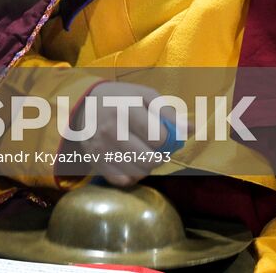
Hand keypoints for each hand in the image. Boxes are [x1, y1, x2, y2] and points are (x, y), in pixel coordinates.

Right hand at [68, 81, 185, 186]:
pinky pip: (123, 181)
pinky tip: (130, 162)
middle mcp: (112, 130)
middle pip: (150, 159)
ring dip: (146, 166)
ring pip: (138, 172)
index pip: (160, 138)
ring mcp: (102, 148)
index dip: (167, 140)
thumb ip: (168, 112)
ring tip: (142, 153)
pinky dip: (132, 175)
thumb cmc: (120, 98)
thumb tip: (191, 129)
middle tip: (153, 147)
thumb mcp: (144, 95)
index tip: (162, 134)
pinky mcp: (96, 162)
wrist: (83, 104)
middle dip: (159, 156)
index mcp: (126, 110)